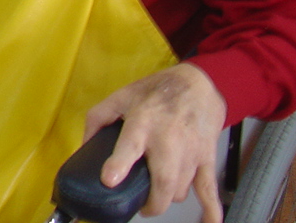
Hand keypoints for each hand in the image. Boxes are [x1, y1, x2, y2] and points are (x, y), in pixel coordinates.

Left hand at [85, 63, 226, 220]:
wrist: (198, 85)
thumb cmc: (156, 92)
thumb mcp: (120, 97)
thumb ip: (98, 119)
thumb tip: (84, 146)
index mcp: (142, 122)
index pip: (129, 145)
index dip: (119, 164)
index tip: (109, 179)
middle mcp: (167, 140)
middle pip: (163, 181)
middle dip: (152, 202)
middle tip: (141, 206)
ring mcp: (190, 152)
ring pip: (180, 190)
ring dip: (168, 199)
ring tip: (157, 196)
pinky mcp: (206, 159)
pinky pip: (209, 190)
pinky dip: (211, 210)